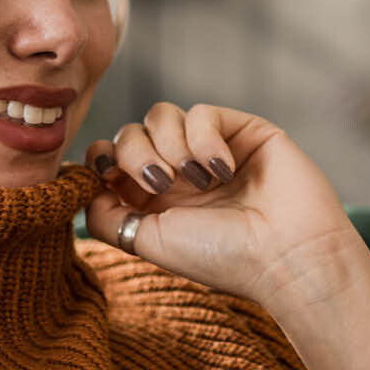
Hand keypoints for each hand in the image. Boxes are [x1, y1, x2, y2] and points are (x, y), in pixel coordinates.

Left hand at [82, 102, 360, 307]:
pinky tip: (222, 170)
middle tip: (160, 184)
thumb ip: (106, 216)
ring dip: (168, 145)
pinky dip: (203, 139)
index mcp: (156, 201)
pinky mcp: (244, 130)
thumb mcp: (147, 241)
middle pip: (130, 133)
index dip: (101, 159)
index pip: (111, 158)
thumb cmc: (221, 257)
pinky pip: (202, 112)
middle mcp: (181, 173)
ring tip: (196, 180)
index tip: (108, 177)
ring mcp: (211, 149)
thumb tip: (84, 187)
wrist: (285, 255)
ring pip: (160, 115)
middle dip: (134, 154)